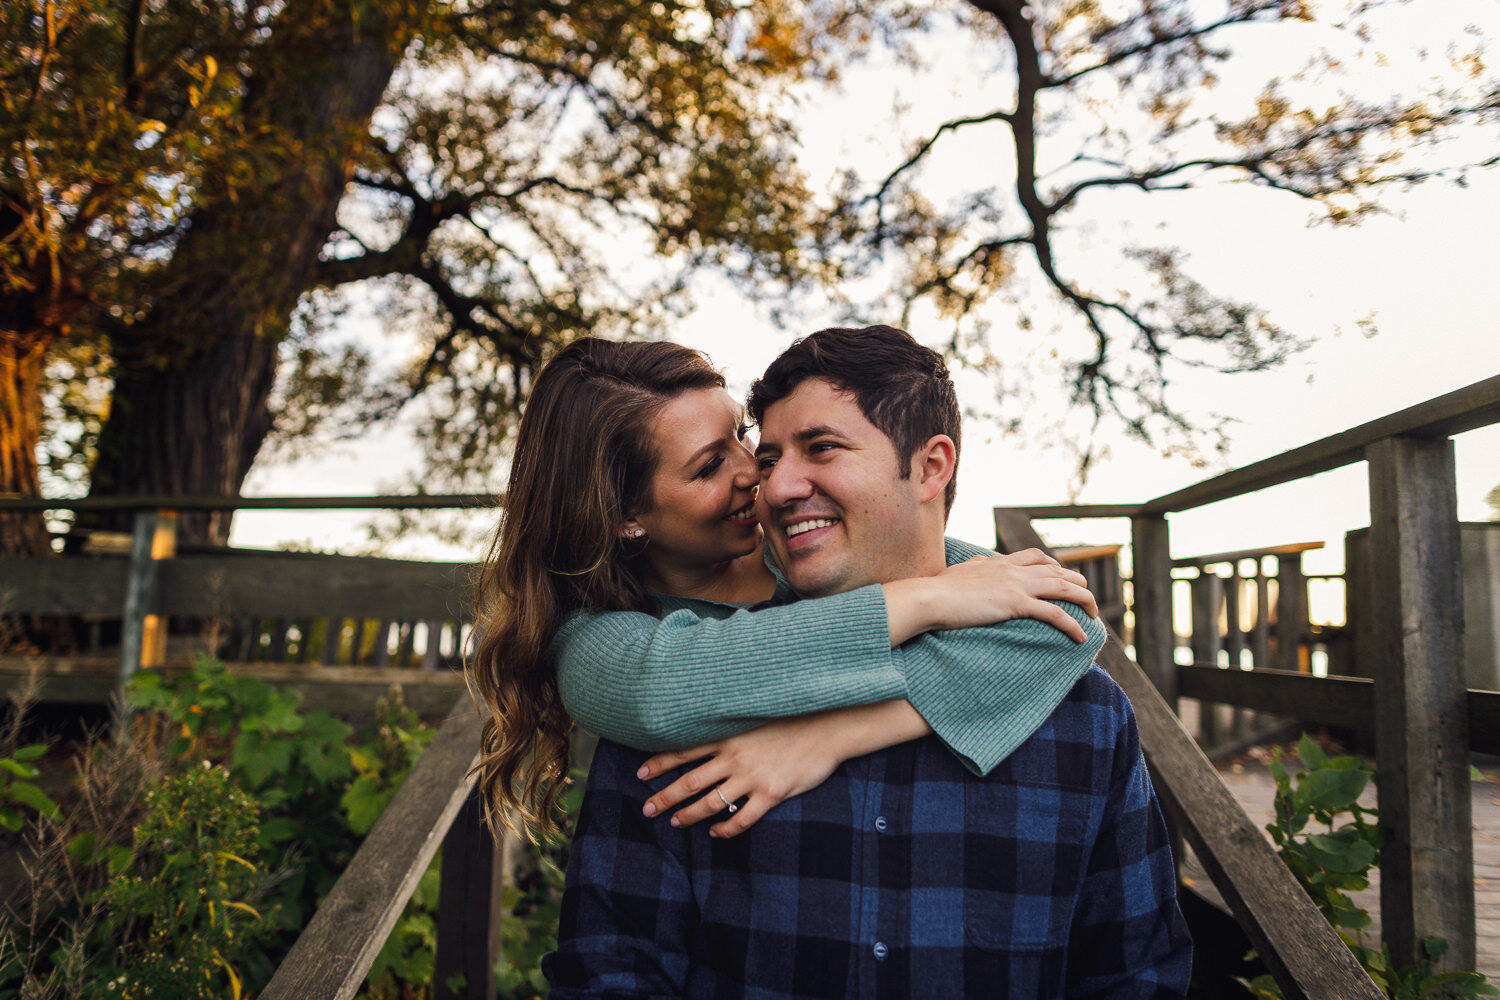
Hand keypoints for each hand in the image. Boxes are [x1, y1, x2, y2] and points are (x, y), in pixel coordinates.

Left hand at [636, 705, 919, 837]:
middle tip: (647, 809)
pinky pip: (743, 818)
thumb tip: (711, 736)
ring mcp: (753, 776)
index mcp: (729, 735)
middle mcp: (735, 756)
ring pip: (712, 801)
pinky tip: (716, 833)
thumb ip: (733, 729)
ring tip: (675, 822)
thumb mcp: (756, 717)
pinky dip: (726, 828)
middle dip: (665, 796)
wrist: (829, 727)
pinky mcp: (772, 792)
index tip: (641, 774)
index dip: (660, 764)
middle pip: (690, 780)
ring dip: (689, 814)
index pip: (685, 750)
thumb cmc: (793, 718)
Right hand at [931, 549, 1098, 638]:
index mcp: (1000, 562)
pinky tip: (1081, 636)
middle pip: (1057, 570)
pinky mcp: (1015, 604)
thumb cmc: (938, 589)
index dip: (1055, 565)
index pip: (1036, 556)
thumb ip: (974, 564)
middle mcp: (1012, 570)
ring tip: (1094, 615)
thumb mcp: (960, 571)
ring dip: (1084, 600)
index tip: (1063, 577)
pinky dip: (1071, 624)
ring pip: (1064, 587)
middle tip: (1086, 600)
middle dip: (1077, 582)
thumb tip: (980, 561)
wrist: (930, 597)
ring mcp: (1016, 586)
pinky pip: (1053, 613)